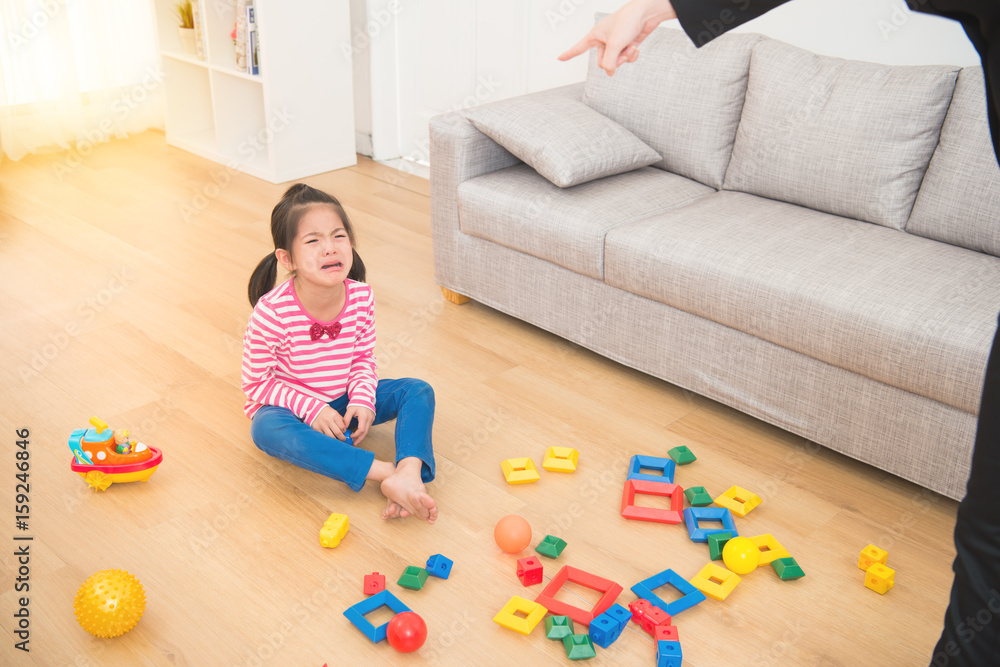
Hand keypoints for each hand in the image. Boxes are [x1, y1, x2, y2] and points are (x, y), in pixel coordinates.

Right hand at [311, 406, 346, 439]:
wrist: (314, 410)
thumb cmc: (326, 412)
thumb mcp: (335, 413)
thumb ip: (340, 420)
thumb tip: (345, 429)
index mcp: (334, 415)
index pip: (342, 427)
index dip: (344, 431)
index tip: (344, 432)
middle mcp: (328, 420)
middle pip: (337, 433)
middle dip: (342, 438)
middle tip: (343, 439)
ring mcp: (322, 425)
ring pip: (330, 436)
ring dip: (335, 440)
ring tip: (336, 439)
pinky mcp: (316, 429)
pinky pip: (324, 436)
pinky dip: (327, 438)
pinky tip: (329, 438)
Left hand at [343, 404, 374, 444]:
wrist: (364, 397)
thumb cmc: (357, 403)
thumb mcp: (350, 410)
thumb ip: (346, 419)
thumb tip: (344, 428)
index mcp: (364, 417)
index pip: (361, 429)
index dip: (356, 434)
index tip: (350, 436)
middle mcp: (369, 419)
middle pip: (365, 432)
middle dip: (359, 439)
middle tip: (354, 444)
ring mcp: (371, 420)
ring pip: (367, 431)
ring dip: (361, 436)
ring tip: (355, 441)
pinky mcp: (371, 420)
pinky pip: (367, 428)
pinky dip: (363, 432)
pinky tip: (358, 435)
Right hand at [558, 0, 675, 75]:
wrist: (646, 13)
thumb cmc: (627, 22)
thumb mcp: (614, 44)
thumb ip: (609, 62)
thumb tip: (609, 73)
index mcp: (595, 36)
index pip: (579, 47)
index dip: (569, 54)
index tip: (559, 58)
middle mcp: (604, 40)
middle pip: (602, 62)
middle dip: (613, 61)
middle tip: (620, 55)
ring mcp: (616, 43)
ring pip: (616, 61)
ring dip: (625, 57)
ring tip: (630, 47)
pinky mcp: (627, 44)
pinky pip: (626, 57)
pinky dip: (632, 55)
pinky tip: (636, 48)